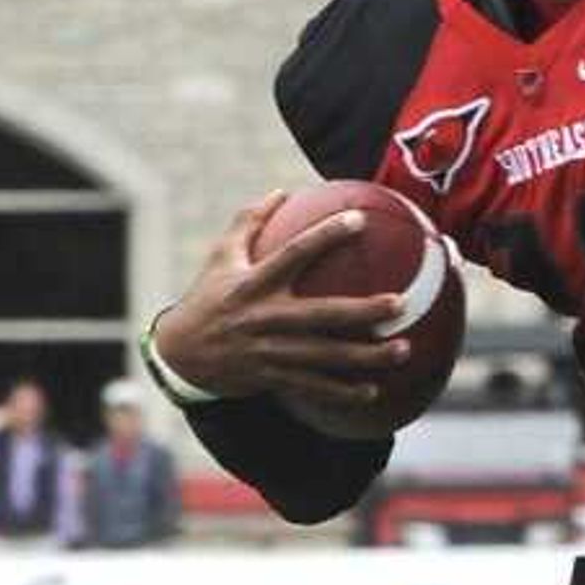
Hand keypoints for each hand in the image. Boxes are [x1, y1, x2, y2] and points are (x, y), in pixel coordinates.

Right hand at [149, 197, 419, 415]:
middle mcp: (264, 316)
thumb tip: (281, 191)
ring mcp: (269, 350)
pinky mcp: (271, 377)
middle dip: (364, 310)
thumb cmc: (208, 297)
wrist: (179, 354)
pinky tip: (374, 391)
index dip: (326, 234)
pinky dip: (342, 392)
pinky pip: (312, 386)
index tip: (360, 219)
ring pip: (325, 356)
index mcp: (253, 283)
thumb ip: (249, 222)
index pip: (294, 252)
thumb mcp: (220, 258)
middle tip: (401, 303)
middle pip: (322, 313)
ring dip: (366, 356)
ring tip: (404, 349)